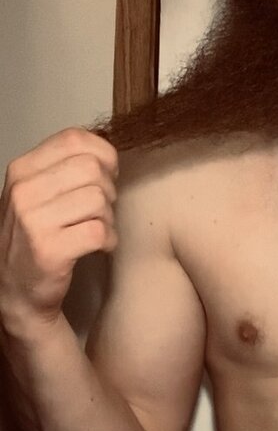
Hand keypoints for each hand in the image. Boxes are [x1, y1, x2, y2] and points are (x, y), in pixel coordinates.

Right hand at [0, 127, 117, 335]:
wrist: (17, 291)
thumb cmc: (34, 239)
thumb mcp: (37, 194)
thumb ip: (64, 168)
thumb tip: (107, 152)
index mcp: (21, 170)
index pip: (74, 139)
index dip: (103, 155)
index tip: (106, 174)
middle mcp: (23, 191)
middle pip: (93, 169)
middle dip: (108, 190)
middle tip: (101, 210)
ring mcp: (34, 221)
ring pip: (100, 200)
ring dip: (108, 218)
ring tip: (95, 230)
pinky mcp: (51, 250)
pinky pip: (100, 231)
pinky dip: (108, 241)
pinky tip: (97, 247)